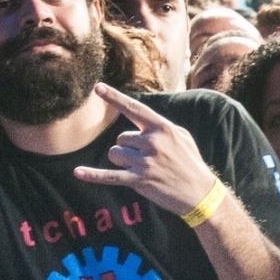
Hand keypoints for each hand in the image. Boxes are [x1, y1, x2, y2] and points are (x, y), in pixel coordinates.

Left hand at [72, 83, 222, 217]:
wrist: (201, 193)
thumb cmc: (190, 163)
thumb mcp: (181, 137)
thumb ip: (159, 126)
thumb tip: (140, 117)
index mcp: (162, 128)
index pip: (134, 109)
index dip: (114, 97)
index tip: (97, 87)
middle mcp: (153, 142)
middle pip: (121, 138)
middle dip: (128, 148)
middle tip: (148, 159)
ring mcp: (146, 162)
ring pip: (115, 154)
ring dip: (123, 162)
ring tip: (143, 169)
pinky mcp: (140, 180)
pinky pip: (110, 175)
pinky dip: (93, 175)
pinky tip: (78, 172)